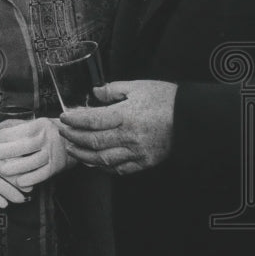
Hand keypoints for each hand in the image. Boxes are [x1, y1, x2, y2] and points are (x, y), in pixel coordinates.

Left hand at [0, 117, 71, 189]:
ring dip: (17, 168)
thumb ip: (13, 125)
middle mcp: (47, 139)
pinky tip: (19, 181)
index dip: (7, 134)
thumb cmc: (46, 131)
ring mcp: (52, 153)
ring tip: (3, 170)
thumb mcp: (33, 123)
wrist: (72, 141)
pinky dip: (30, 179)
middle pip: (26, 146)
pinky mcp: (55, 167)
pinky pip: (42, 175)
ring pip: (33, 162)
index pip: (21, 130)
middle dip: (7, 151)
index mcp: (40, 125)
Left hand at [58, 80, 176, 174]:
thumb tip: (95, 92)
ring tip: (72, 148)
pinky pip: (120, 169)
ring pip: (103, 158)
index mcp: (126, 116)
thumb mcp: (138, 87)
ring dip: (83, 155)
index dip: (74, 120)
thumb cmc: (166, 99)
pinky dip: (103, 167)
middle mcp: (129, 136)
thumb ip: (113, 90)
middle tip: (63, 132)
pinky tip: (94, 162)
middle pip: (93, 141)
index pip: (92, 120)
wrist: (191, 118)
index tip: (63, 117)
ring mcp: (137, 152)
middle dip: (74, 137)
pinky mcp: (145, 162)